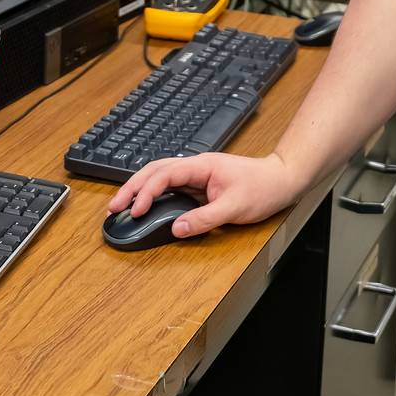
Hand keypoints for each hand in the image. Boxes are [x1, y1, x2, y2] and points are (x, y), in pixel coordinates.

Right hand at [107, 151, 307, 238]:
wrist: (281, 180)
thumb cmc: (262, 188)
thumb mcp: (234, 207)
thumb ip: (205, 219)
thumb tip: (177, 229)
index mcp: (201, 166)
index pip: (164, 173)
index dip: (146, 191)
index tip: (136, 210)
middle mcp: (196, 167)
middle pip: (154, 170)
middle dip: (132, 187)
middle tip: (114, 207)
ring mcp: (197, 175)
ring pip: (160, 176)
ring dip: (140, 189)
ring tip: (122, 206)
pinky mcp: (200, 185)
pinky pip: (170, 186)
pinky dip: (154, 194)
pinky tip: (146, 205)